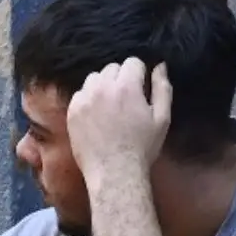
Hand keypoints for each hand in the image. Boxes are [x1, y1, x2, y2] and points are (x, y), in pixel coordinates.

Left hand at [66, 58, 171, 181]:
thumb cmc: (142, 148)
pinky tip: (97, 115)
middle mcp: (102, 88)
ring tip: (110, 106)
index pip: (132, 61)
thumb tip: (160, 66)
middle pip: (112, 68)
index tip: (141, 89)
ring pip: (94, 78)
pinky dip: (89, 99)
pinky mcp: (72, 112)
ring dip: (103, 86)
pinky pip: (80, 94)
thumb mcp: (162, 118)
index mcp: (127, 87)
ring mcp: (84, 100)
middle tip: (126, 100)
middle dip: (121, 78)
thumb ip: (162, 88)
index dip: (139, 74)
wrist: (114, 173)